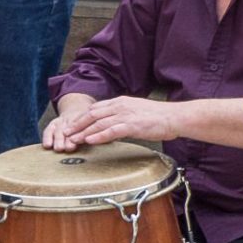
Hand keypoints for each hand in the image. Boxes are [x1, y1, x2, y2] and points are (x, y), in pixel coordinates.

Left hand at [49, 95, 183, 146]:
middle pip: (92, 115)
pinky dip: (98, 136)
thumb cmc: (159, 117)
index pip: (95, 108)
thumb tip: (110, 123)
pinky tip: (89, 140)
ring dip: (83, 132)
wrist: (176, 117)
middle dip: (77, 124)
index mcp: (121, 102)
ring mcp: (126, 115)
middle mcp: (121, 106)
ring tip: (72, 139)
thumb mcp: (136, 111)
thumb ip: (122, 115)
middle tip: (66, 133)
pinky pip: (111, 131)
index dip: (81, 117)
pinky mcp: (133, 125)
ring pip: (99, 123)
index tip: (71, 125)